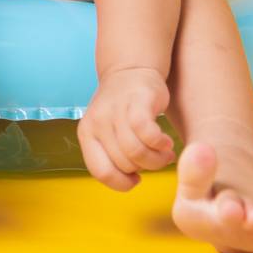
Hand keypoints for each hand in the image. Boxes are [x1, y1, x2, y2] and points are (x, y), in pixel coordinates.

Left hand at [78, 65, 174, 190]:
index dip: (121, 182)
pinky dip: (159, 144)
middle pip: (124, 164)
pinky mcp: (137, 102)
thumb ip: (111, 155)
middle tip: (157, 160)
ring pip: (136, 152)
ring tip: (165, 154)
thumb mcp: (106, 132)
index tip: (135, 179)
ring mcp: (116, 111)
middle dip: (145, 168)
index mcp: (86, 134)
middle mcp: (97, 122)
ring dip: (157, 160)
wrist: (130, 70)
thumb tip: (129, 181)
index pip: (100, 171)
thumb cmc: (121, 110)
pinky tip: (166, 142)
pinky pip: (147, 133)